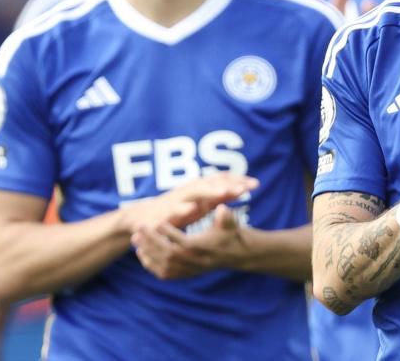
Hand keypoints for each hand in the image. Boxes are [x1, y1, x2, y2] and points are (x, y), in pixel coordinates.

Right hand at [120, 172, 257, 233]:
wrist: (143, 218)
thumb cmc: (178, 210)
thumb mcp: (202, 203)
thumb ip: (220, 196)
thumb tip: (242, 188)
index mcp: (200, 189)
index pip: (221, 180)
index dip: (237, 181)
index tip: (256, 184)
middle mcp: (190, 190)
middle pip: (212, 183)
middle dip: (228, 185)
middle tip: (245, 187)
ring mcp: (178, 200)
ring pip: (195, 193)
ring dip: (210, 191)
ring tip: (225, 192)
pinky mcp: (166, 212)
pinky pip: (174, 210)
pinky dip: (182, 209)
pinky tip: (191, 209)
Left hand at [132, 204, 246, 278]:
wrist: (236, 254)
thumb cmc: (230, 233)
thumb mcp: (230, 223)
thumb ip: (226, 217)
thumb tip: (223, 209)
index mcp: (204, 249)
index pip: (183, 243)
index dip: (169, 233)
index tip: (156, 221)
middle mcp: (196, 262)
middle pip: (169, 254)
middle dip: (152, 241)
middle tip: (139, 228)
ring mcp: (190, 270)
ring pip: (164, 265)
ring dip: (147, 252)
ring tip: (135, 239)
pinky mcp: (186, 274)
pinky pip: (165, 274)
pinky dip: (151, 266)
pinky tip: (141, 254)